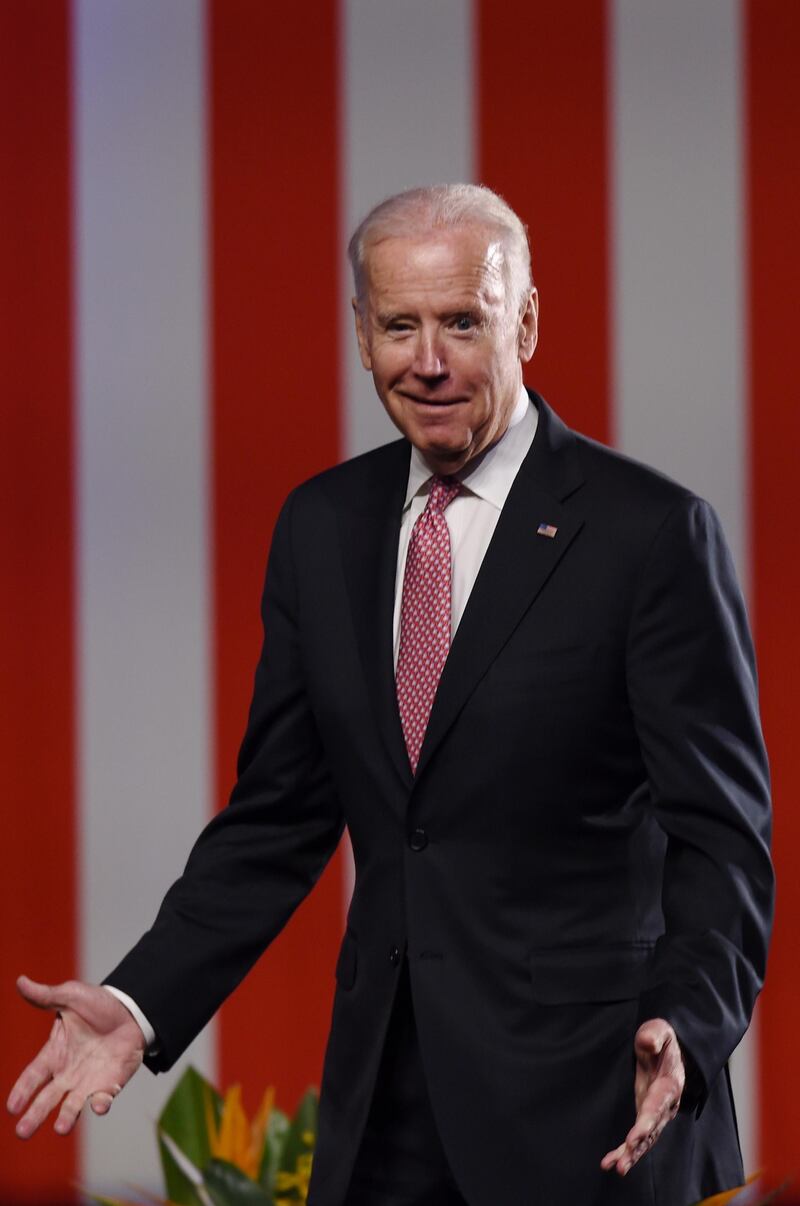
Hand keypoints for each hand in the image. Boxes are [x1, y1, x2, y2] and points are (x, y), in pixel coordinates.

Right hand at [7, 975, 144, 1138]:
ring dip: (67, 1117)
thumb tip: (20, 981)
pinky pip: (103, 1098)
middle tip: (22, 1132)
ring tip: (60, 1128)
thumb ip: (46, 995)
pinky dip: (101, 1104)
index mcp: (55, 1053)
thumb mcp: (70, 996)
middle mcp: (68, 1073)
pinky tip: (98, 1107)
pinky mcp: (110, 1083)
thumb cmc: (98, 1005)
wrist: (132, 1010)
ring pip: (73, 1105)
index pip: (33, 1075)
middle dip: (35, 1115)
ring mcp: (89, 1081)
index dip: (22, 1090)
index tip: (12, 1107)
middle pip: (47, 1098)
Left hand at [600, 1018, 684, 1176]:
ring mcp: (657, 1114)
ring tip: (616, 1168)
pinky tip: (612, 1162)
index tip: (633, 1139)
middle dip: (636, 1148)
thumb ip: (654, 1035)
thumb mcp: (660, 1031)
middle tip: (622, 1165)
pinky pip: (639, 1138)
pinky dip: (628, 1151)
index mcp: (669, 1085)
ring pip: (646, 1140)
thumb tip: (647, 1044)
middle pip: (651, 1131)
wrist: (669, 1049)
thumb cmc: (662, 1039)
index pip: (656, 1108)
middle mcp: (666, 1105)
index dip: (645, 1124)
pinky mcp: (648, 1117)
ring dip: (631, 1155)